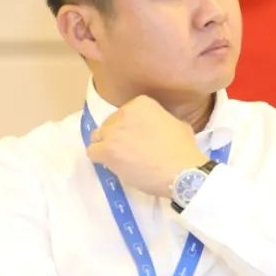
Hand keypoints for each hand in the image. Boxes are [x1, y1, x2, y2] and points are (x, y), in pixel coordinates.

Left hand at [86, 96, 208, 197]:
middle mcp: (124, 113)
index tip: (136, 138)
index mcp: (141, 103)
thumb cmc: (183, 150)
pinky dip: (100, 159)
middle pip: (109, 124)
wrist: (181, 171)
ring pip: (97, 137)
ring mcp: (114, 132)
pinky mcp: (107, 151)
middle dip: (116, 136)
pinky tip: (112, 165)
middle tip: (128, 150)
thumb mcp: (178, 124)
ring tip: (119, 159)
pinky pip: (92, 152)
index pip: (124, 113)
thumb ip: (162, 120)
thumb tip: (161, 127)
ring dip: (106, 146)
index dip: (128, 127)